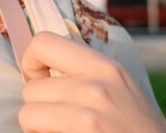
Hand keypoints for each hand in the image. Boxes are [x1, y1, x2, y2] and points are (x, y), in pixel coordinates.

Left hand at [18, 31, 165, 132]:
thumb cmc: (138, 132)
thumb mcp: (122, 90)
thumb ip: (86, 74)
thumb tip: (41, 64)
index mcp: (106, 68)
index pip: (42, 42)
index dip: (32, 63)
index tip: (41, 82)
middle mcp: (97, 87)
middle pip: (31, 88)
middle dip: (38, 107)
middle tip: (61, 121)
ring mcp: (89, 116)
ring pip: (27, 114)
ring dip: (39, 127)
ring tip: (64, 132)